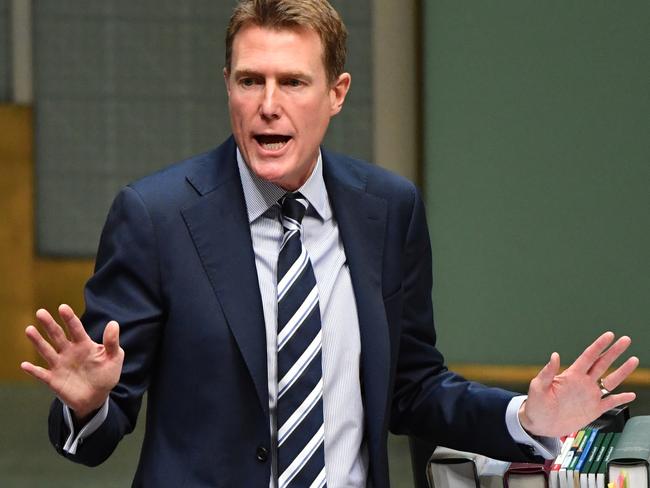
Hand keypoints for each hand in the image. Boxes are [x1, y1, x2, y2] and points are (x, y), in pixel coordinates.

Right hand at [21, 304, 123, 419]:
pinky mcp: (53, 380)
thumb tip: (113, 323)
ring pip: (47, 351)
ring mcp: (60, 365)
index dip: (69, 318)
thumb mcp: (114, 358)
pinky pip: (41, 374)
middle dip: (49, 324)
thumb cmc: (105, 374)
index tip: (63, 307)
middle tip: (41, 312)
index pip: (75, 328)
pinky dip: (33, 370)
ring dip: (38, 341)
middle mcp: (69, 351)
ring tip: (29, 329)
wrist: (97, 397)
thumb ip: (112, 342)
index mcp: (83, 344)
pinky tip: (25, 365)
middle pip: (57, 335)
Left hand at [518, 331, 637, 436]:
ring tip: (633, 360)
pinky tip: (631, 394)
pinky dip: (621, 399)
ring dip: (622, 371)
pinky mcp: (594, 409)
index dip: (599, 345)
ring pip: (610, 381)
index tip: (610, 335)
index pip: (588, 356)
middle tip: (626, 340)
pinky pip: (610, 402)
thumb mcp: (538, 386)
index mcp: (571, 375)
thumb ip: (548, 372)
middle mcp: (583, 382)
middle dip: (614, 351)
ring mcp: (590, 395)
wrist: (539, 424)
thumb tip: (554, 355)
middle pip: (602, 363)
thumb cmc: (536, 404)